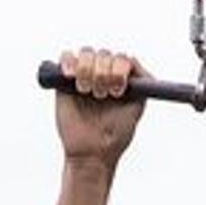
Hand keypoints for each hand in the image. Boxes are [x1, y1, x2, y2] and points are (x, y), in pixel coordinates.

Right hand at [54, 48, 147, 166]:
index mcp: (122, 80)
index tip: (117, 90)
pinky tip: (71, 76)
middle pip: (105, 54)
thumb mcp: (136, 108)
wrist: (91, 152)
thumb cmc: (115, 135)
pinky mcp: (64, 80)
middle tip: (101, 95)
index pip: (123, 59)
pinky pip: (65, 57)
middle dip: (103, 72)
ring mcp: (85, 75)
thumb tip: (133, 60)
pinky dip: (68, 62)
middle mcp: (104, 74)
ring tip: (86, 91)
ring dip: (87, 69)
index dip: (119, 69)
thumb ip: (140, 83)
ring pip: (86, 53)